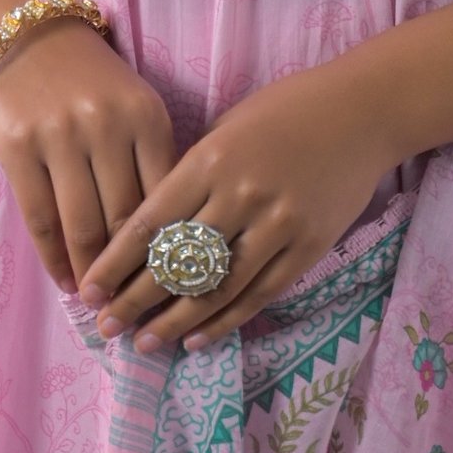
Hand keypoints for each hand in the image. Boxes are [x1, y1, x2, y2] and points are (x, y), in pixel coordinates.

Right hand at [0, 17, 178, 293]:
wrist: (23, 36)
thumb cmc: (91, 80)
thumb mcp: (135, 107)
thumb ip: (152, 162)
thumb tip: (170, 241)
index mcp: (147, 117)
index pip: (166, 199)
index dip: (171, 250)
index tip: (175, 290)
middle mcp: (107, 126)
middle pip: (126, 219)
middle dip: (134, 274)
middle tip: (140, 311)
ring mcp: (60, 136)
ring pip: (83, 225)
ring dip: (93, 275)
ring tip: (101, 304)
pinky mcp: (18, 147)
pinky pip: (40, 217)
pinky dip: (54, 258)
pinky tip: (65, 279)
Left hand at [76, 62, 396, 353]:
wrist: (362, 110)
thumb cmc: (285, 110)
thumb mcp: (227, 128)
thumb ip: (192, 175)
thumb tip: (151, 231)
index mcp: (210, 160)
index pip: (149, 224)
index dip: (115, 264)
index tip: (89, 290)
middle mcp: (239, 195)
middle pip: (176, 262)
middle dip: (134, 300)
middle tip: (105, 328)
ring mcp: (277, 224)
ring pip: (216, 288)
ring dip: (175, 321)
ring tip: (145, 342)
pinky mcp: (309, 246)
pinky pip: (259, 294)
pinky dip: (225, 321)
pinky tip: (196, 338)